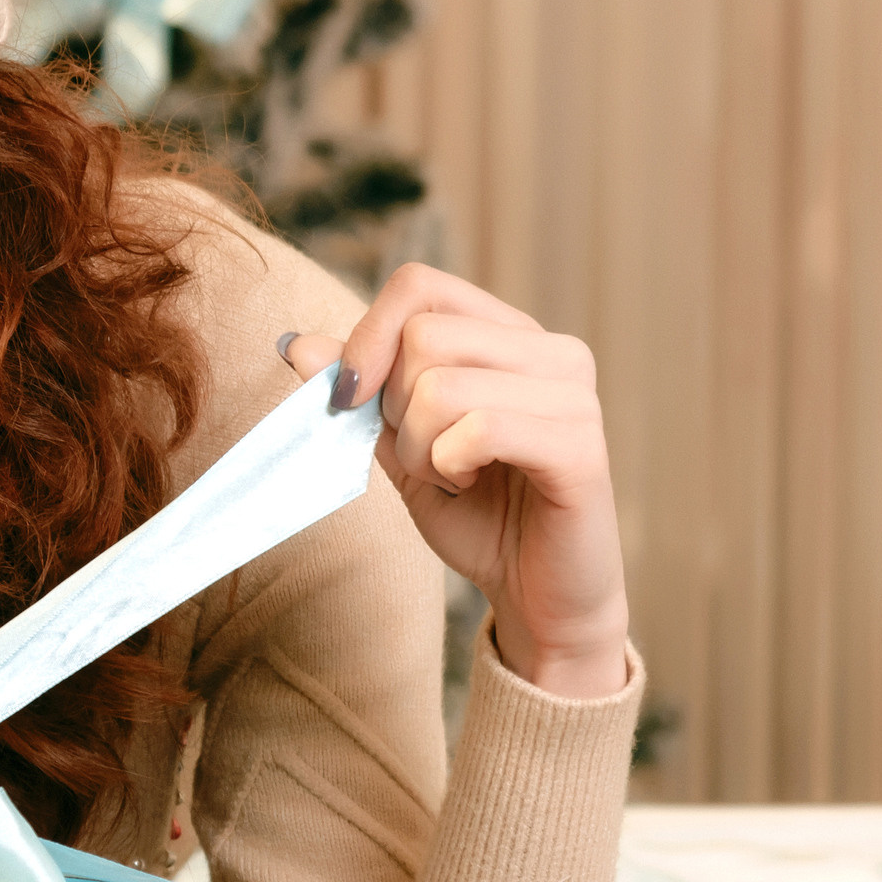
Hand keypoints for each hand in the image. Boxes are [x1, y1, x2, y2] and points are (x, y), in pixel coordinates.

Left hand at [281, 264, 630, 699]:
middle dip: (393, 409)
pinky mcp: (582, 446)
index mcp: (510, 337)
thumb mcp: (399, 447)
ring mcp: (575, 395)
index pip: (419, 286)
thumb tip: (298, 343)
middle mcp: (552, 351)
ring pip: (442, 385)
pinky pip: (481, 428)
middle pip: (422, 336)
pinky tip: (472, 483)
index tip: (349, 401)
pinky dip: (450, 463)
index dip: (367, 338)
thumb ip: (360, 394)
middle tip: (426, 456)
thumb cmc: (475, 516)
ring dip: (420, 447)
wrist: (535, 595)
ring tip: (452, 475)